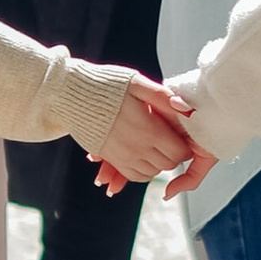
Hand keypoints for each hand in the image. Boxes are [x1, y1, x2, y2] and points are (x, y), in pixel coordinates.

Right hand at [92, 80, 203, 196]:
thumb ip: (164, 97)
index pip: (179, 152)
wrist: (72, 95)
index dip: (186, 146)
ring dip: (159, 163)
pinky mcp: (110, 159)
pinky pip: (133, 175)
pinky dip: (143, 171)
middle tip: (173, 140)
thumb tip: (187, 109)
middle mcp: (136, 148)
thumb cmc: (107, 86)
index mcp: (148, 130)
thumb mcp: (138, 84)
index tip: (183, 136)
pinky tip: (144, 157)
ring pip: (151, 173)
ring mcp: (122, 157)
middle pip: (167, 165)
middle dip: (174, 155)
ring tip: (158, 147)